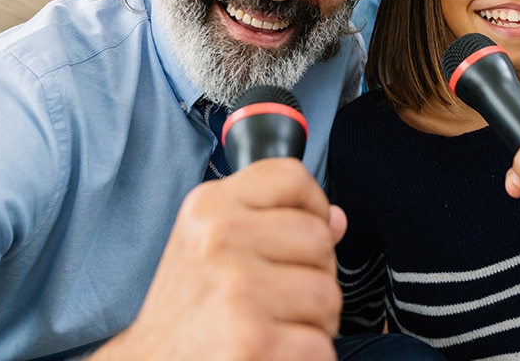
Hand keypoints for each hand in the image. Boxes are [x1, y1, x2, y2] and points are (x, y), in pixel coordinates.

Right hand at [92, 159, 345, 360]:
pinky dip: (306, 359)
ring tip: (272, 327)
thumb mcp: (209, 245)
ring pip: (328, 294)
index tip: (305, 229)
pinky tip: (270, 354)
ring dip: (313, 322)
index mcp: (210, 207)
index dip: (312, 204)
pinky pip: (321, 346)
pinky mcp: (254, 342)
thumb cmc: (185, 312)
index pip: (291, 176)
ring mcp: (238, 291)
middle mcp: (221, 240)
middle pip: (319, 238)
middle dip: (314, 274)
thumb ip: (271, 222)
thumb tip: (335, 218)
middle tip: (277, 298)